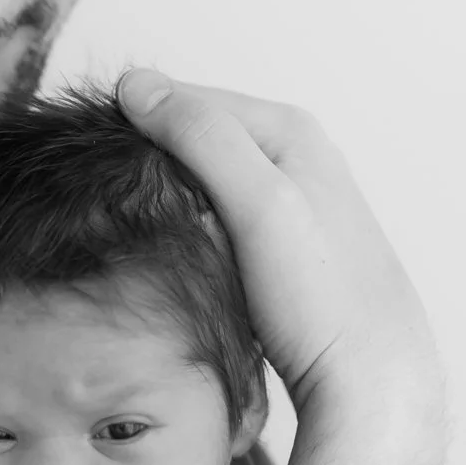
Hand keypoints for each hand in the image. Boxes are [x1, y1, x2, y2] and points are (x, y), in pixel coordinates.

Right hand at [117, 70, 444, 435]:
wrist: (368, 379)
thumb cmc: (322, 297)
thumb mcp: (259, 204)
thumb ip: (203, 138)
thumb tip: (137, 85)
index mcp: (291, 130)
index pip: (187, 97)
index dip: (136, 123)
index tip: (97, 161)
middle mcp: (296, 154)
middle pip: (197, 135)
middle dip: (152, 159)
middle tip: (113, 198)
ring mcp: (291, 198)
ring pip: (205, 177)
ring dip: (169, 194)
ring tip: (139, 223)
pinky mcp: (284, 242)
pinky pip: (219, 213)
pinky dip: (191, 223)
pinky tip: (180, 249)